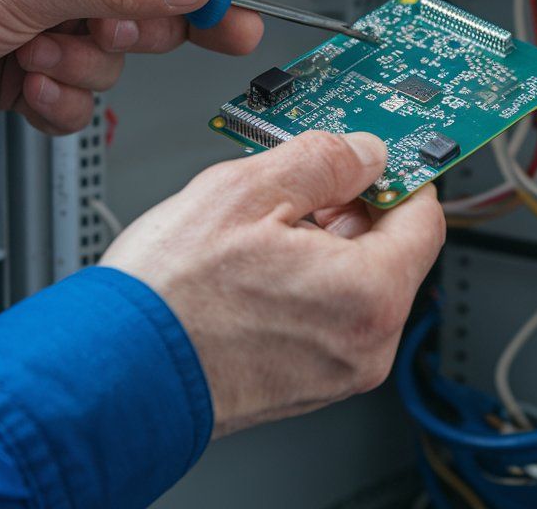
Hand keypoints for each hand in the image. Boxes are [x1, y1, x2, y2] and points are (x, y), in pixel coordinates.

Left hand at [0, 0, 263, 133]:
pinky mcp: (37, 73)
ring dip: (75, 69)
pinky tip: (23, 87)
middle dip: (128, 30)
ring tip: (30, 57)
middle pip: (148, 6)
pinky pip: (83, 99)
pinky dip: (57, 102)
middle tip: (114, 37)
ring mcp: (53, 25)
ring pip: (116, 61)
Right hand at [101, 131, 445, 436]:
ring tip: (257, 228)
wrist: (113, 374)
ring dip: (321, 245)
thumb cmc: (168, 299)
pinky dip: (302, 286)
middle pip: (389, 253)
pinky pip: (325, 319)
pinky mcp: (302, 387)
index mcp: (368, 295)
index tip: (376, 152)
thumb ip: (321, 159)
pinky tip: (250, 267)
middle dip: (349, 207)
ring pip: (353, 286)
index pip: (424, 216)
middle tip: (298, 180)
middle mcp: (365, 345)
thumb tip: (362, 150)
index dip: (398, 172)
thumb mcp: (244, 192)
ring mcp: (334, 373)